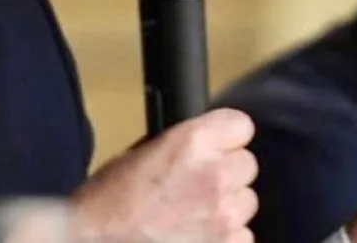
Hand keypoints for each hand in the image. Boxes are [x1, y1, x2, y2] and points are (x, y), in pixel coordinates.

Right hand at [70, 108, 257, 242]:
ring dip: (227, 207)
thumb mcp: (144, 152)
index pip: (241, 126)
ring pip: (246, 202)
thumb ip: (185, 144)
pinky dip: (226, 239)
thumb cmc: (109, 203)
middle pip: (247, 165)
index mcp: (193, 142)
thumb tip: (207, 144)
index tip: (218, 146)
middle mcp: (215, 175)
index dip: (227, 138)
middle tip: (198, 186)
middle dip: (226, 174)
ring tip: (194, 216)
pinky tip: (198, 238)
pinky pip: (243, 236)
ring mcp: (224, 216)